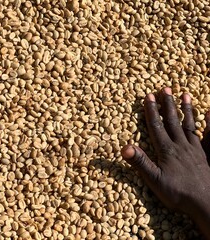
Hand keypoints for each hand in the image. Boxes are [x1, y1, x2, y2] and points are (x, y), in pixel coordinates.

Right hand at [121, 87, 209, 237]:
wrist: (206, 203)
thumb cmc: (178, 193)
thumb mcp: (154, 180)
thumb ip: (140, 163)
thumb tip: (124, 147)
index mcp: (167, 150)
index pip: (156, 126)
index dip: (151, 111)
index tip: (148, 96)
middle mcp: (181, 145)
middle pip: (172, 121)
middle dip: (167, 104)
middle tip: (165, 88)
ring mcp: (194, 149)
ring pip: (189, 124)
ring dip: (186, 109)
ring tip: (185, 95)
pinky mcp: (205, 154)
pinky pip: (206, 135)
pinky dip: (209, 123)